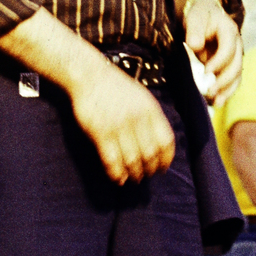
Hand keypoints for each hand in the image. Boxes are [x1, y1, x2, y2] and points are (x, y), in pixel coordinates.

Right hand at [70, 57, 174, 184]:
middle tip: (145, 177)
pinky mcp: (100, 132)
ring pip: (132, 161)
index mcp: (151, 110)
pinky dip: (116, 174)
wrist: (90, 75)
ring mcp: (119, 126)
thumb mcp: (142, 97)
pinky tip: (118, 179)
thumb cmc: (116, 88)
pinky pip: (112, 160)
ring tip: (132, 179)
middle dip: (150, 170)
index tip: (163, 169)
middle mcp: (138, 119)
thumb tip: (160, 145)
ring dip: (134, 175)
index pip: (166, 141)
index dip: (166, 159)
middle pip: (150, 155)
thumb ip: (151, 118)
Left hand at [180, 0, 242, 105]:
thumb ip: (194, 29)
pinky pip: (233, 80)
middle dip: (224, 80)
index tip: (206, 71)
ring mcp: (235, 55)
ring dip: (228, 90)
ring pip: (237, 75)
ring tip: (216, 103)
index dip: (219, 61)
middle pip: (237, 64)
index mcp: (229, 30)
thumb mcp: (195, 16)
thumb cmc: (199, 15)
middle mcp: (237, 44)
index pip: (229, 48)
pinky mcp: (230, 65)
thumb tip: (195, 45)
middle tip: (209, 91)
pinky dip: (227, 92)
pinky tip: (218, 102)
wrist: (206, 15)